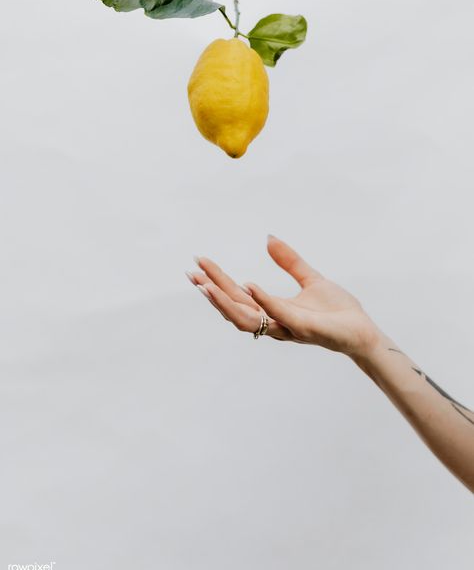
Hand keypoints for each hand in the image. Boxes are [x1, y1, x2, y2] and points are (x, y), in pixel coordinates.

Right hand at [186, 235, 379, 357]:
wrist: (363, 331)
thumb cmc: (338, 311)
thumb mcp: (310, 278)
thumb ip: (289, 260)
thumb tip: (268, 238)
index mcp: (273, 311)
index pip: (238, 295)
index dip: (217, 280)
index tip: (200, 263)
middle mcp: (274, 322)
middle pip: (235, 307)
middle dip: (212, 290)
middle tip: (193, 272)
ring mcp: (287, 328)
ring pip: (247, 318)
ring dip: (225, 301)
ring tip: (207, 284)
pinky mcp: (304, 328)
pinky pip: (279, 315)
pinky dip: (262, 300)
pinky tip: (249, 285)